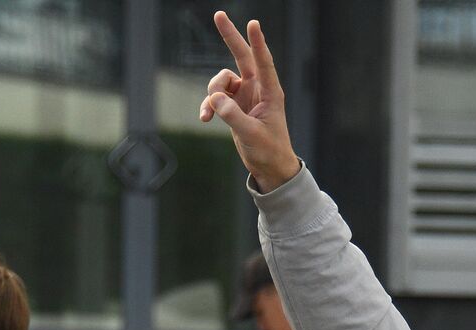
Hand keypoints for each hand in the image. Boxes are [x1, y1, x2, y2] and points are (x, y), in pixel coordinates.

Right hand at [199, 12, 300, 192]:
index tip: (253, 24)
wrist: (269, 167)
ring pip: (221, 81)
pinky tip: (204, 118)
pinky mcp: (233, 106)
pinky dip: (208, 106)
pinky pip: (215, 98)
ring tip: (208, 114)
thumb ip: (233, 116)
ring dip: (211, 94)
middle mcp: (257, 89)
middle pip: (241, 56)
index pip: (264, 63)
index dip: (258, 43)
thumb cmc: (269, 151)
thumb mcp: (252, 135)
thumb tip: (214, 99)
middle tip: (219, 15)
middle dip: (230, 37)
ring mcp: (244, 96)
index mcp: (271, 92)